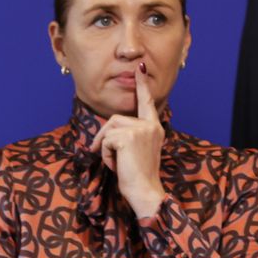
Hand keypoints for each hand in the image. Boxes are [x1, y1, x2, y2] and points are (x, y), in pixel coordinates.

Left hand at [89, 62, 166, 217]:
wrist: (145, 191)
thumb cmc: (138, 175)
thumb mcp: (136, 151)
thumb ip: (129, 136)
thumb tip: (110, 131)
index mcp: (154, 127)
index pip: (147, 102)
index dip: (142, 85)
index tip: (141, 67)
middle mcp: (151, 125)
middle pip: (114, 119)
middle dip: (104, 137)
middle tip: (104, 155)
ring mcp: (141, 129)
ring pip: (109, 128)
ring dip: (105, 147)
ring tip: (116, 163)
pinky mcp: (129, 136)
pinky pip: (106, 140)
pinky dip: (106, 154)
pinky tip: (117, 165)